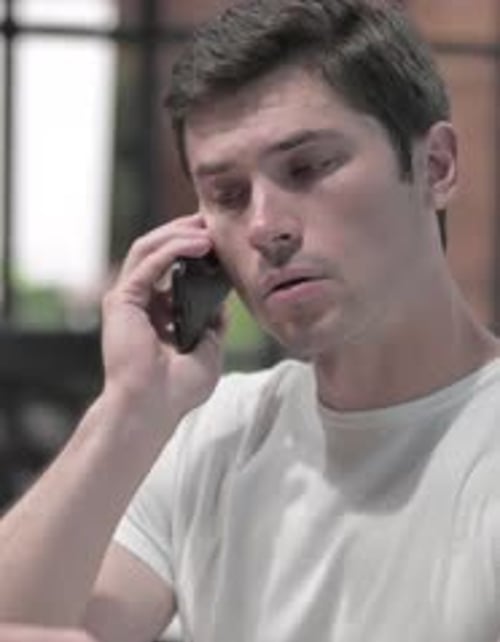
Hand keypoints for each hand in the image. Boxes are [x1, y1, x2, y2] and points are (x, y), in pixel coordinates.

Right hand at [102, 213, 225, 437]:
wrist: (154, 407)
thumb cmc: (177, 390)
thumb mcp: (209, 350)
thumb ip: (213, 323)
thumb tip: (223, 298)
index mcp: (156, 313)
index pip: (171, 267)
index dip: (192, 248)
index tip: (220, 240)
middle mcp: (139, 303)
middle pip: (158, 251)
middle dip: (185, 231)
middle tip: (213, 221)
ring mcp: (127, 300)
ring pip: (148, 249)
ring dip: (179, 234)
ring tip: (208, 229)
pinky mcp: (122, 300)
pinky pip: (147, 262)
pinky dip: (173, 248)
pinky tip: (199, 244)